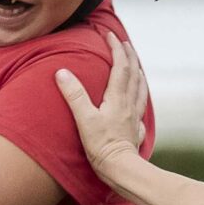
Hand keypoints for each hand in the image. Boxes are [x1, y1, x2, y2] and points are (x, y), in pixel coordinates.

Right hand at [53, 32, 148, 171]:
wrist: (121, 169)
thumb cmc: (102, 146)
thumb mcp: (84, 119)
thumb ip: (74, 95)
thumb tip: (62, 72)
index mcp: (117, 98)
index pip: (119, 65)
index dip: (115, 48)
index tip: (110, 34)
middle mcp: (129, 104)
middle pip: (133, 73)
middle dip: (129, 55)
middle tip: (124, 43)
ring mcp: (135, 117)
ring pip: (140, 88)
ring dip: (137, 72)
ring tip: (135, 65)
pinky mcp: (136, 129)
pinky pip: (140, 106)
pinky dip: (139, 96)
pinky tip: (137, 101)